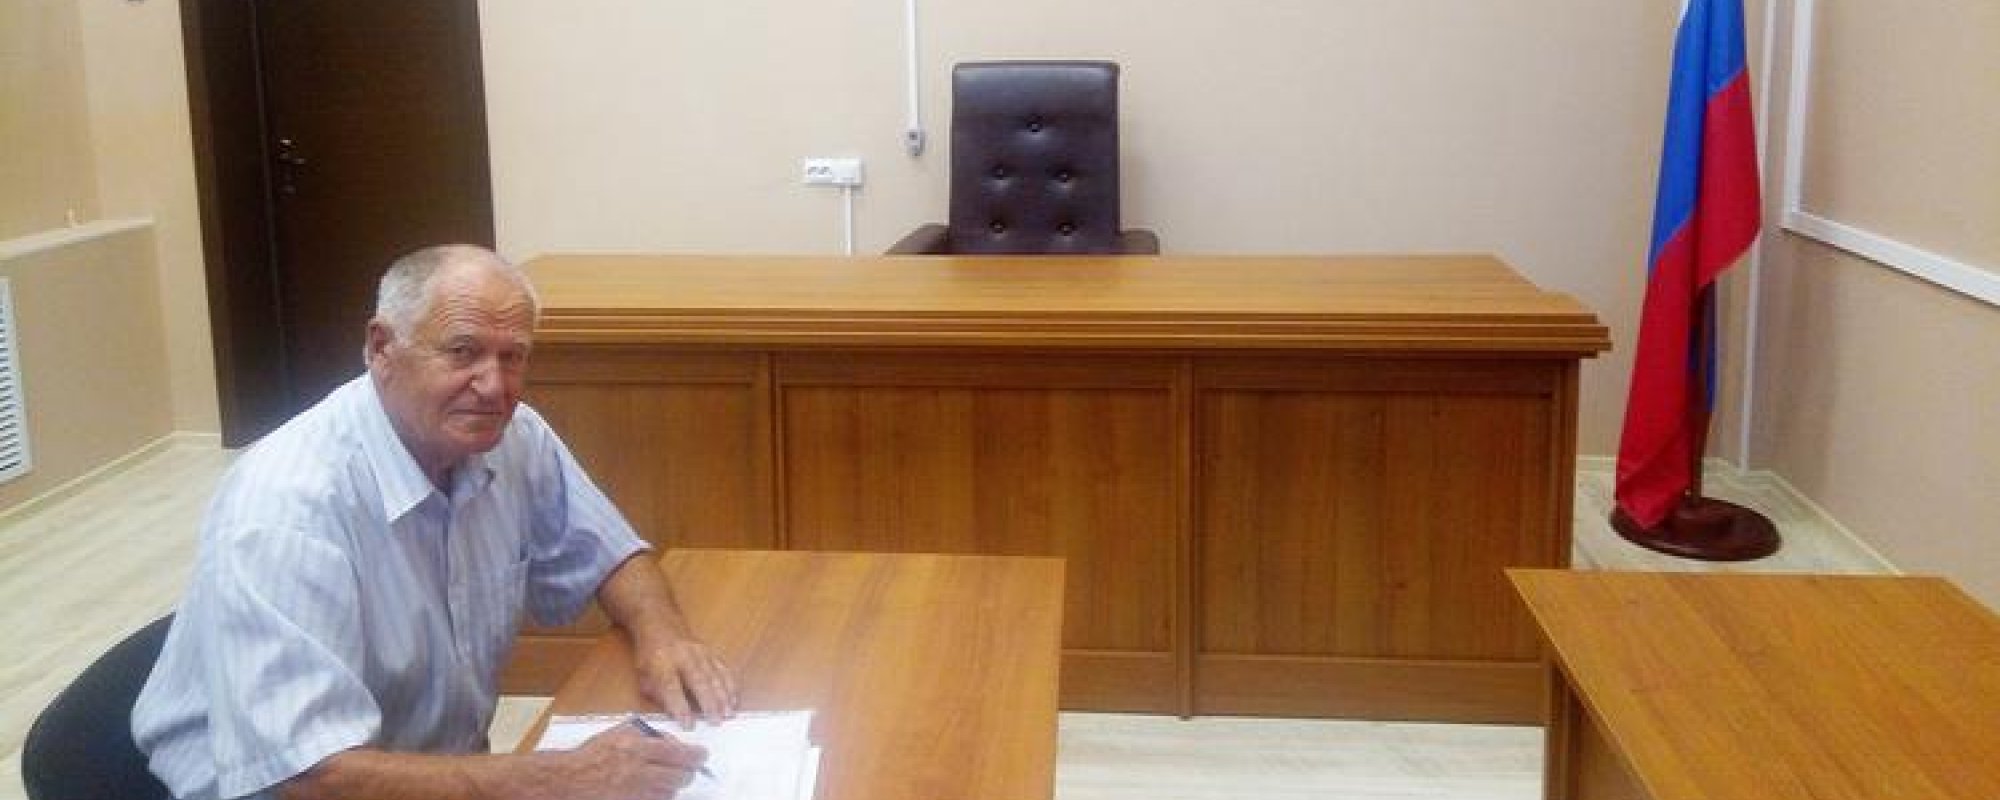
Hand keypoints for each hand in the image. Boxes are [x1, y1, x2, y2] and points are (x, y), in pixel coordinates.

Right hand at [562, 722, 709, 799]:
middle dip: (688, 773)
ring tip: (666, 778)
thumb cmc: (595, 753)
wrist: (571, 779)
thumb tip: (673, 742)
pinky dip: (661, 796)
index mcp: (637, 748)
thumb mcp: (620, 732)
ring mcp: (636, 792)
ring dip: (673, 786)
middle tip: (688, 770)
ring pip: (671, 793)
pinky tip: (654, 790)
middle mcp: (639, 772)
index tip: (702, 755)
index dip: (697, 756)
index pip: (679, 753)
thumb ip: (649, 734)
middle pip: (681, 777)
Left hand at [634, 634, 738, 727]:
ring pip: (714, 675)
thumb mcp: (643, 677)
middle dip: (708, 702)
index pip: (671, 687)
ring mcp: (699, 653)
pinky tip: (734, 699)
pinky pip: (724, 669)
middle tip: (717, 721)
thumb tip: (675, 716)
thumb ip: (658, 696)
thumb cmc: (651, 657)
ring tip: (729, 713)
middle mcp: (682, 656)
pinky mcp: (711, 652)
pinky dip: (731, 685)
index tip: (688, 725)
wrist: (661, 625)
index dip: (680, 707)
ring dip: (723, 696)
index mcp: (660, 663)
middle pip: (698, 680)